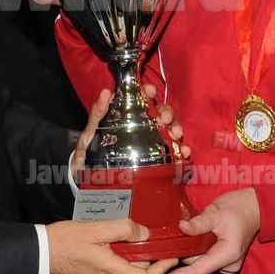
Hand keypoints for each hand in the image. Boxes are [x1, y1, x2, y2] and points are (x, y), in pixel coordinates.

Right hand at [47, 218, 177, 273]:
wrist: (37, 255)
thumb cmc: (65, 240)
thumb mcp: (95, 229)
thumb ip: (122, 229)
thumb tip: (145, 233)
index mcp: (111, 271)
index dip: (163, 270)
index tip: (170, 254)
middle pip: (137, 272)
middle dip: (145, 254)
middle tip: (148, 232)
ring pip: (124, 269)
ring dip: (129, 253)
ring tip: (127, 231)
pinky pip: (112, 269)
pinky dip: (117, 256)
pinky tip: (110, 240)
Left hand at [72, 84, 188, 177]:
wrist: (91, 181)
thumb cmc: (90, 154)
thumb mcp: (90, 134)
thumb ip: (97, 114)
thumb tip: (106, 92)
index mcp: (129, 116)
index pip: (142, 98)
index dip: (148, 92)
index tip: (150, 92)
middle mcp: (144, 127)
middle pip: (161, 113)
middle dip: (167, 112)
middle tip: (164, 119)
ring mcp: (153, 143)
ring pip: (170, 130)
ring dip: (176, 128)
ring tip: (176, 134)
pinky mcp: (160, 160)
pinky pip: (175, 153)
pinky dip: (182, 150)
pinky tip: (184, 152)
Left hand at [155, 188, 259, 273]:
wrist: (252, 209)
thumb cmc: (236, 209)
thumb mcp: (216, 212)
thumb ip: (199, 223)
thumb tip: (181, 228)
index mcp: (228, 255)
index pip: (197, 271)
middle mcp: (228, 265)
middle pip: (195, 265)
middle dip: (181, 255)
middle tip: (169, 240)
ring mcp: (227, 265)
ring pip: (198, 262)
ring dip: (189, 251)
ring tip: (188, 233)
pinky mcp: (223, 262)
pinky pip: (204, 259)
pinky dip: (196, 251)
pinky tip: (195, 239)